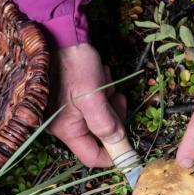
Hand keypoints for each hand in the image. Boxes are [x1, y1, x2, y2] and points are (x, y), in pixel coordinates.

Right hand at [48, 43, 126, 167]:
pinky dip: (103, 92)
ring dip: (109, 101)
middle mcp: (64, 125)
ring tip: (104, 81)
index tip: (130, 144)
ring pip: (101, 118)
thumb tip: (118, 142)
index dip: (113, 155)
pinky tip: (99, 77)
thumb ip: (105, 123)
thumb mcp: (93, 96)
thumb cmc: (75, 66)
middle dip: (112, 116)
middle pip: (99, 135)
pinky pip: (96, 105)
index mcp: (66, 129)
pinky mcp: (74, 100)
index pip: (91, 157)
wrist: (63, 37)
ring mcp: (69, 112)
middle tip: (116, 97)